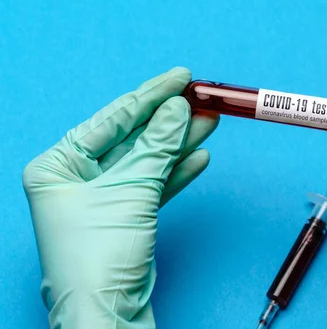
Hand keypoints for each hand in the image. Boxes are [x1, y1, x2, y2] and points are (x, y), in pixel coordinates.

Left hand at [23, 67, 217, 327]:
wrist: (107, 312)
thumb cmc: (98, 256)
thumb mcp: (131, 190)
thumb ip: (156, 146)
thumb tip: (178, 108)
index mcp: (58, 164)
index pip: (111, 119)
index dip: (149, 97)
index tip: (180, 78)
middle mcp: (76, 177)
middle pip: (132, 137)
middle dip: (169, 119)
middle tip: (201, 97)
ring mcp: (103, 196)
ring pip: (148, 159)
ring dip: (180, 142)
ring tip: (210, 121)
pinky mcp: (126, 213)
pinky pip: (155, 183)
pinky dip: (178, 171)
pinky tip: (199, 154)